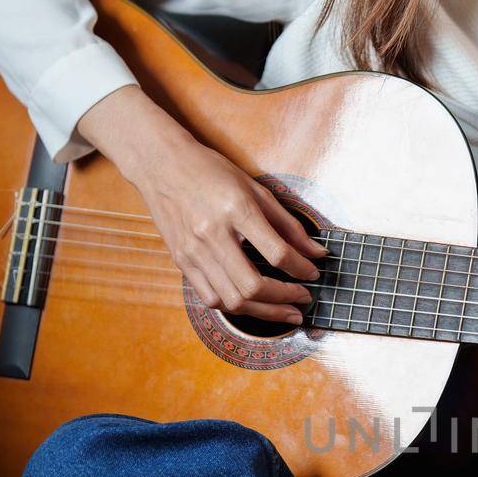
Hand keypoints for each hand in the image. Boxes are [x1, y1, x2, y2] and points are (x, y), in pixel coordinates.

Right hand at [78, 87, 324, 323]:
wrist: (162, 165)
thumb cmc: (211, 172)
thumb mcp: (255, 189)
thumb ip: (288, 224)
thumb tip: (316, 253)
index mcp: (236, 209)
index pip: (277, 253)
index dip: (301, 269)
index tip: (313, 273)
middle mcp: (212, 234)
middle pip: (253, 286)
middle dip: (285, 299)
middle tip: (302, 300)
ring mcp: (193, 251)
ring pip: (232, 301)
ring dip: (264, 311)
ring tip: (283, 310)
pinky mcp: (181, 261)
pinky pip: (210, 298)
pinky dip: (235, 306)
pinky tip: (251, 303)